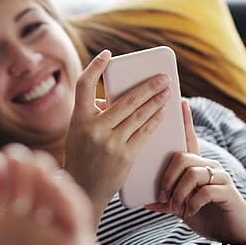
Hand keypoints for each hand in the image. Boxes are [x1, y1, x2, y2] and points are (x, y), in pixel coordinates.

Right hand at [64, 50, 171, 215]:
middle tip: (163, 77)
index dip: (95, 67)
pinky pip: (144, 132)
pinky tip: (163, 112)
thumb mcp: (78, 134)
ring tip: (167, 91)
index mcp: (78, 119)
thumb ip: (92, 115)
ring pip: (139, 114)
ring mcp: (110, 142)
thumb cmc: (82, 158)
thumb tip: (113, 98)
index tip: (107, 54)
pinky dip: (155, 120)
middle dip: (147, 86)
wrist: (83, 190)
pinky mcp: (125, 155)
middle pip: (125, 99)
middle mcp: (93, 128)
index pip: (84, 85)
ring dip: (156, 100)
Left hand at [146, 100, 245, 244]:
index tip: (181, 101)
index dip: (186, 121)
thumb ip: (166, 202)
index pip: (190, 139)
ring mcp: (220, 177)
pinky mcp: (228, 191)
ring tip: (177, 208)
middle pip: (182, 158)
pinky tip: (190, 212)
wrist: (234, 233)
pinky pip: (205, 190)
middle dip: (167, 178)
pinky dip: (192, 203)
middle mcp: (209, 166)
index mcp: (197, 167)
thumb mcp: (181, 207)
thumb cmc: (206, 216)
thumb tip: (145, 201)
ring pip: (192, 174)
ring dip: (179, 193)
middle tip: (163, 198)